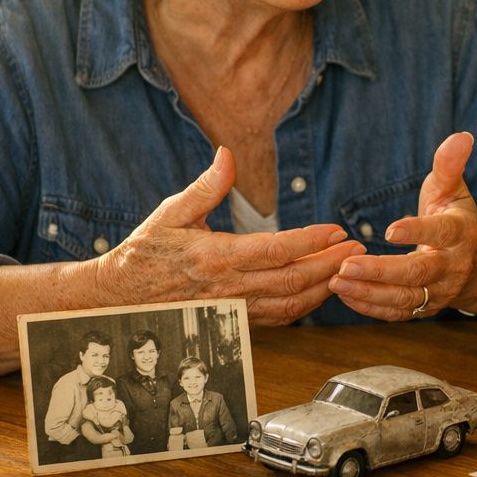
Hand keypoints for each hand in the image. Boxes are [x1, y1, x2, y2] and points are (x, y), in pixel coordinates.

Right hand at [97, 147, 363, 326]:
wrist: (119, 299)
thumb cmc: (145, 251)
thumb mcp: (171, 213)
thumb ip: (206, 187)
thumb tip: (227, 154)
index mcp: (216, 256)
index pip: (277, 250)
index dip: (312, 242)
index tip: (338, 231)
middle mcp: (229, 287)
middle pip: (293, 280)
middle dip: (331, 265)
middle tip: (358, 249)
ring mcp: (233, 309)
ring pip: (290, 305)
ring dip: (324, 288)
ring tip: (348, 269)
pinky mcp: (234, 322)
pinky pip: (277, 318)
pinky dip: (304, 306)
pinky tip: (320, 290)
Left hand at [328, 132, 476, 319]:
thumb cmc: (456, 220)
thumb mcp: (454, 191)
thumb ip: (449, 166)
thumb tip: (462, 135)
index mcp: (461, 234)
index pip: (441, 233)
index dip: (417, 232)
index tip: (390, 229)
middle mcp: (453, 267)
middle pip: (418, 273)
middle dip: (382, 272)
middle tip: (346, 265)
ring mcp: (440, 291)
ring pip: (405, 298)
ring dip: (369, 292)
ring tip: (336, 281)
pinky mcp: (426, 308)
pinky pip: (397, 313)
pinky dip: (370, 307)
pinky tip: (343, 293)